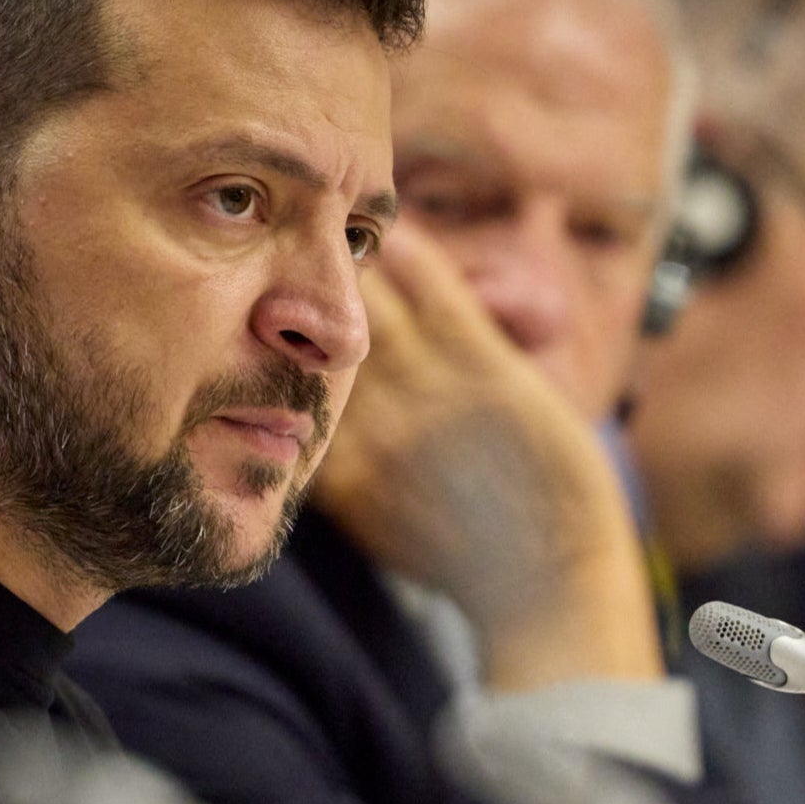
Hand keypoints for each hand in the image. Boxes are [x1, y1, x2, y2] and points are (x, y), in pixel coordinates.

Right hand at [311, 223, 660, 689]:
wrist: (552, 586)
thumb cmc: (472, 564)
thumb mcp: (377, 525)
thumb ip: (336, 474)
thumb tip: (293, 437)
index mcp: (336, 468)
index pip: (279, 388)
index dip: (265, 341)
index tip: (252, 300)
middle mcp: (371, 426)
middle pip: (311, 336)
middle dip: (295, 287)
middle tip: (283, 238)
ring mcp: (427, 394)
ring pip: (368, 305)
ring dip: (350, 261)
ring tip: (327, 216)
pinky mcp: (485, 371)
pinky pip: (436, 294)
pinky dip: (413, 255)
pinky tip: (393, 228)